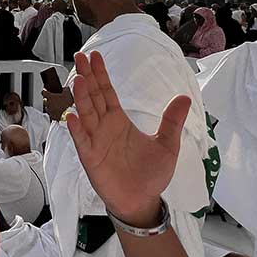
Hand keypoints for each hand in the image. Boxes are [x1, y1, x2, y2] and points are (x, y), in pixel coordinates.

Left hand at [42, 87, 73, 120]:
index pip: (43, 92)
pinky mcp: (53, 118)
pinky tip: (56, 114)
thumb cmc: (68, 103)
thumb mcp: (68, 92)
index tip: (45, 90)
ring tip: (55, 107)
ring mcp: (50, 111)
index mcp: (51, 97)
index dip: (44, 91)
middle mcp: (48, 104)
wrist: (71, 114)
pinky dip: (53, 114)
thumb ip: (65, 89)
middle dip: (47, 100)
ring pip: (47, 108)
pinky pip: (51, 116)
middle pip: (44, 101)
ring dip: (49, 107)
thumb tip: (64, 88)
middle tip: (52, 100)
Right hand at [67, 51, 190, 225]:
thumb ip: (171, 121)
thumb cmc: (151, 174)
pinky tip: (72, 115)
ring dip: (81, 97)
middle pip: (93, 97)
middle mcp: (104, 127)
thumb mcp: (167, 144)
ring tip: (78, 79)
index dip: (100, 75)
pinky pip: (82, 140)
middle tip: (79, 57)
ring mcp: (95, 141)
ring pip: (86, 114)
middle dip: (87, 77)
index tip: (94, 56)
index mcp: (119, 121)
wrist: (142, 201)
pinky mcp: (91, 158)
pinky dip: (77, 129)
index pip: (107, 92)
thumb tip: (184, 97)